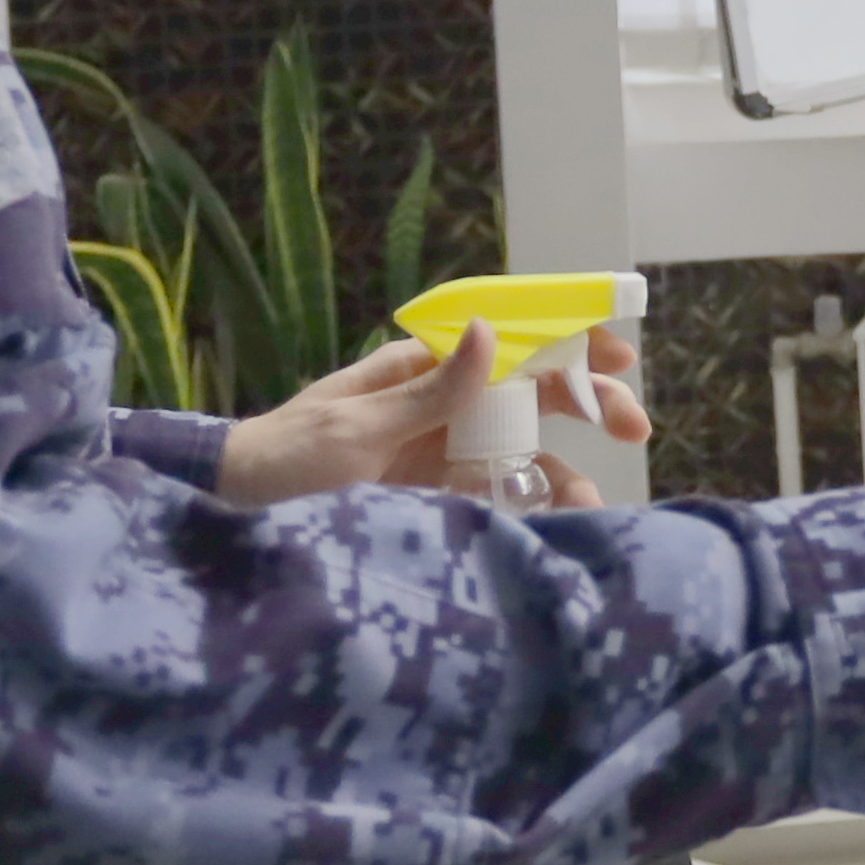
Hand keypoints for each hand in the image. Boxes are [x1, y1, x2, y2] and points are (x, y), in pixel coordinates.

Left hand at [215, 321, 647, 509]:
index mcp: (419, 369)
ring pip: (520, 454)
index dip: (566, 341)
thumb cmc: (280, 459)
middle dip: (586, 404)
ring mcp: (439, 457)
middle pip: (528, 395)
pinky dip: (529, 511)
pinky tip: (552, 530)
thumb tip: (494, 334)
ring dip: (561, 474)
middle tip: (634, 428)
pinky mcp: (433, 505)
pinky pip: (494, 501)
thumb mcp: (353, 425)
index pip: (506, 340)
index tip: (617, 355)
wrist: (230, 519)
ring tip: (590, 508)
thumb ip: (428, 391)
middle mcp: (439, 407)